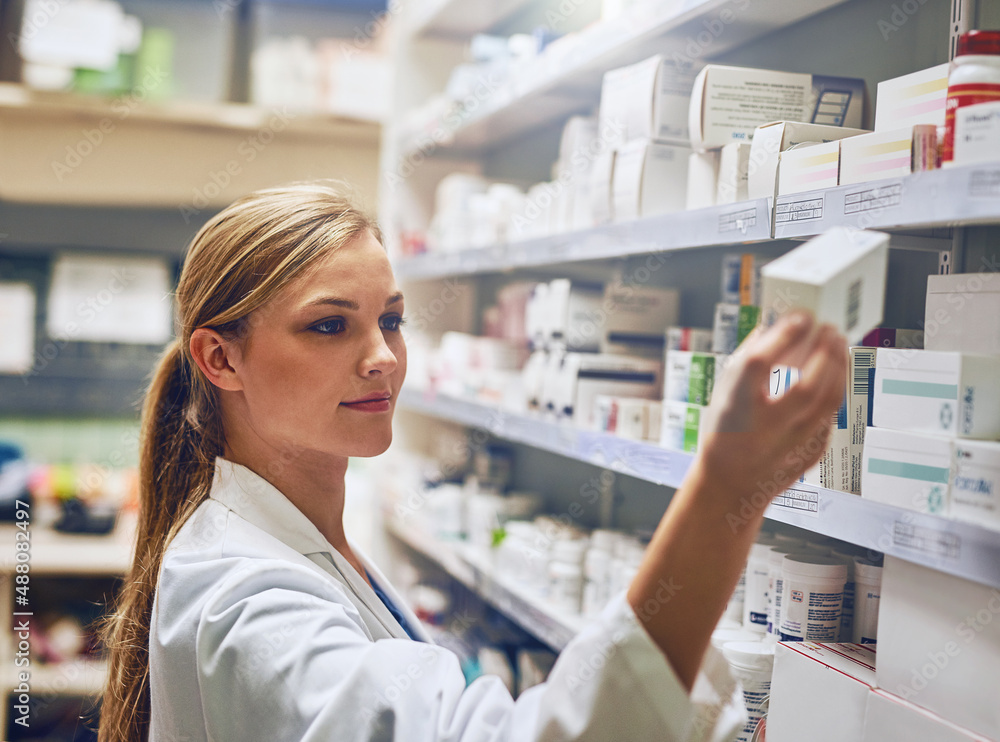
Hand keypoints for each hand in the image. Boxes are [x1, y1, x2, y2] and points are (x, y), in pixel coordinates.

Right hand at [693, 311, 847, 515]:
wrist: (729, 483)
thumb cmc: (724, 430)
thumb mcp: (723, 394)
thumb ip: (746, 359)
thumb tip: (773, 324)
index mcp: (734, 408)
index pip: (758, 365)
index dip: (782, 336)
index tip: (801, 317)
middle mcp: (762, 430)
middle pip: (804, 387)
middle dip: (824, 352)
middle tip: (830, 328)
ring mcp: (788, 447)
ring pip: (827, 404)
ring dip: (838, 368)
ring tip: (839, 344)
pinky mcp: (808, 456)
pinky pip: (828, 418)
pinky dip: (832, 392)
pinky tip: (833, 373)